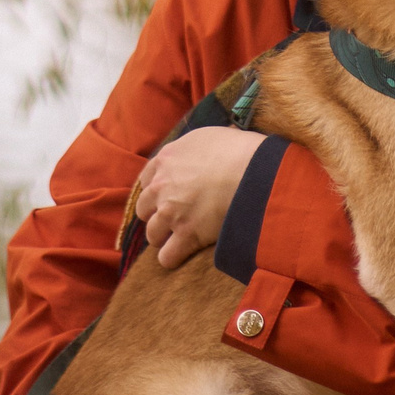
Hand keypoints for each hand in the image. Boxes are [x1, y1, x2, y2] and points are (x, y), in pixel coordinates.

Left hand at [132, 125, 266, 268]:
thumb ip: (196, 146)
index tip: (165, 196)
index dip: (156, 190)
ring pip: (152, 234)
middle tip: (172, 219)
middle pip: (144, 208)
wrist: (250, 170)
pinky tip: (179, 258)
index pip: (146, 179)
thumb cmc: (237, 149)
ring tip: (175, 240)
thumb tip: (207, 146)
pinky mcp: (186, 234)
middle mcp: (162, 186)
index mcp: (165, 159)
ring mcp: (171, 211)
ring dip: (162, 238)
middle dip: (155, 214)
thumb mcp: (209, 136)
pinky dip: (171, 258)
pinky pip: (167, 256)